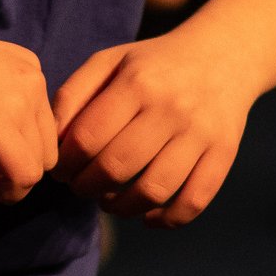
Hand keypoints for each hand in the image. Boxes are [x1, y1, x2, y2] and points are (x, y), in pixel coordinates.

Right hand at [0, 33, 59, 203]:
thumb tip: (10, 149)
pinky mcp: (0, 126)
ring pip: (36, 167)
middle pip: (44, 149)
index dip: (11, 148)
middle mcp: (34, 80)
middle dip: (8, 166)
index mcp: (28, 67)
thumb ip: (1, 105)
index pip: (42, 127)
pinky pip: (21, 177)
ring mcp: (21, 101)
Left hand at [51, 30, 259, 226]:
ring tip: (108, 201)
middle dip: (86, 187)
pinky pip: (193, 201)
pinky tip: (148, 216)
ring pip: (153, 190)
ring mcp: (201, 133)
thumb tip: (52, 143)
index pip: (87, 138)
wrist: (222, 55)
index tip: (61, 170)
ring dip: (120, 208)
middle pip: (116, 167)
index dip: (65, 164)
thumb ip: (73, 96)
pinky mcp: (224, 153)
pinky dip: (166, 219)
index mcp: (137, 82)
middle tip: (80, 187)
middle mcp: (171, 107)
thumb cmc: (152, 65)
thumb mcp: (109, 63)